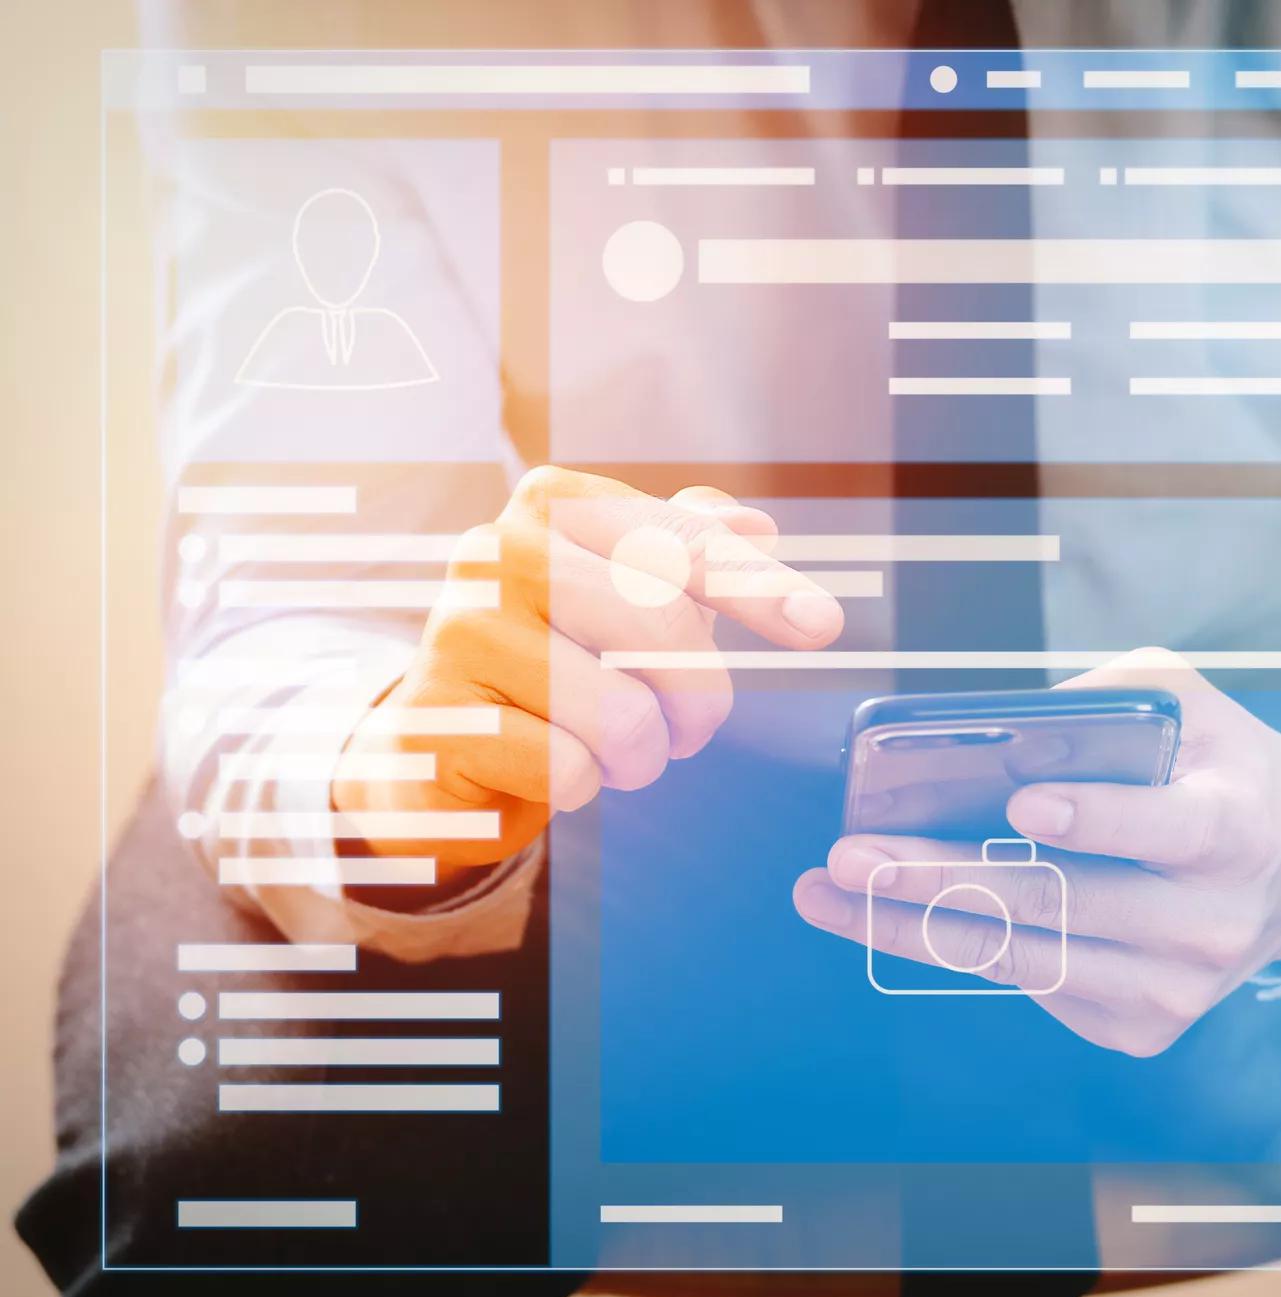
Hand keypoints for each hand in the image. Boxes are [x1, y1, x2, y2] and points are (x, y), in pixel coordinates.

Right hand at [333, 465, 843, 883]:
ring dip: (641, 756)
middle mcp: (498, 550)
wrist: (435, 737)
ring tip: (613, 750)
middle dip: (699, 701)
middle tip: (688, 731)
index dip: (758, 587)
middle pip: (662, 629)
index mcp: (555, 504)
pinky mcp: (439, 721)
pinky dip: (581, 786)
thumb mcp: (621, 589)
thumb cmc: (554, 653)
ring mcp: (458, 632)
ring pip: (624, 715)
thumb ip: (686, 550)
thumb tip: (758, 523)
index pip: (682, 544)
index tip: (822, 627)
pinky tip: (547, 765)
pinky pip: (569, 772)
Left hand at [793, 648, 1280, 1056]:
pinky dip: (950, 949)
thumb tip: (998, 737)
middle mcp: (1213, 923)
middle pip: (1064, 904)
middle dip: (946, 877)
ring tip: (828, 892)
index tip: (1024, 805)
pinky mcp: (1140, 1028)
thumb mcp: (1187, 707)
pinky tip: (887, 917)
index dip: (1100, 821)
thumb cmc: (1213, 768)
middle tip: (854, 857)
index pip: (1170, 831)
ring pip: (1026, 959)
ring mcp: (1176, 989)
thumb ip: (1107, 704)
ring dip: (913, 926)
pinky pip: (1028, 984)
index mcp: (1237, 829)